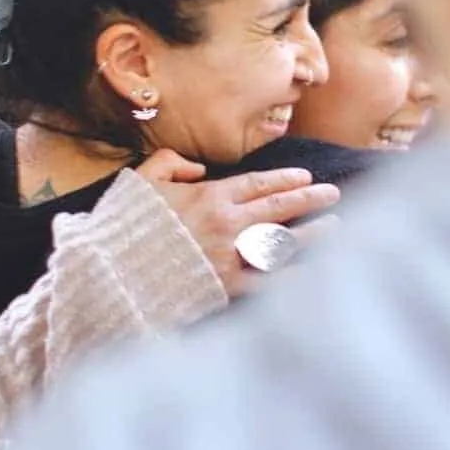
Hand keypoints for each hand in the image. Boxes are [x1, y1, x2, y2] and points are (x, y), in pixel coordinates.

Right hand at [137, 149, 340, 295]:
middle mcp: (228, 223)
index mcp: (210, 195)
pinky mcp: (227, 286)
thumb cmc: (127, 224)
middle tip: (333, 194)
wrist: (114, 269)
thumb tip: (198, 170)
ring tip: (336, 226)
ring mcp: (231, 255)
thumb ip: (172, 163)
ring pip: (284, 241)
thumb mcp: (143, 179)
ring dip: (313, 233)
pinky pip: (270, 282)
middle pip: (280, 207)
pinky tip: (315, 274)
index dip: (285, 179)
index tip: (305, 177)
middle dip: (310, 198)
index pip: (259, 183)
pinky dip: (294, 278)